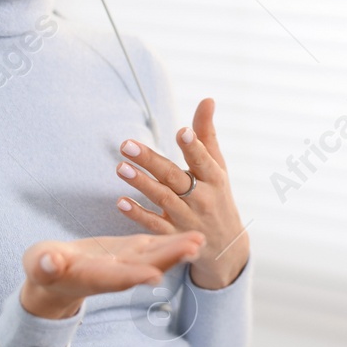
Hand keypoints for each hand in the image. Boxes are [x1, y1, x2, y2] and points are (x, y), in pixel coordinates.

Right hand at [19, 231, 205, 319]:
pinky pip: (156, 246)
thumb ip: (45, 265)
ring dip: (179, 249)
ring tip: (201, 240)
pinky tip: (194, 235)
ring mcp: (128, 262)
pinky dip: (174, 240)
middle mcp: (118, 273)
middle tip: (193, 249)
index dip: (133, 277)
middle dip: (169, 258)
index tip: (153, 275)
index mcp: (95, 277)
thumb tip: (48, 263)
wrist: (56, 274)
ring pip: (157, 256)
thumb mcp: (40, 266)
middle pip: (146, 266)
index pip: (116, 278)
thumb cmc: (43, 269)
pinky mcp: (132, 251)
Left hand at [116, 97, 249, 289]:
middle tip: (126, 144)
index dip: (194, 147)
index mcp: (214, 178)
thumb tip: (207, 99)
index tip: (182, 132)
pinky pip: (154, 225)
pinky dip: (137, 214)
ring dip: (141, 183)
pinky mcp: (173, 236)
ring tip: (120, 167)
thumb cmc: (218, 197)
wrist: (227, 247)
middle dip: (151, 161)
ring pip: (162, 199)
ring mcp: (187, 219)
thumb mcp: (218, 167)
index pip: (203, 160)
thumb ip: (207, 135)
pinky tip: (121, 201)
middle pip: (174, 177)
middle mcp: (201, 198)